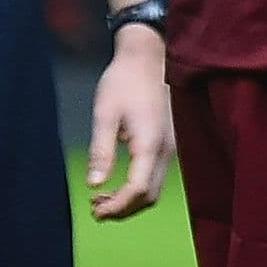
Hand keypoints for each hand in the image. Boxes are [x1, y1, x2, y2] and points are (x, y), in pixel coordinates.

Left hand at [86, 26, 172, 220]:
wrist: (149, 56)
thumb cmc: (124, 81)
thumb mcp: (105, 114)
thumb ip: (101, 151)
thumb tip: (94, 184)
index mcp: (150, 143)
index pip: (137, 190)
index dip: (116, 207)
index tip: (94, 210)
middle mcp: (167, 150)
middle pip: (149, 197)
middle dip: (123, 209)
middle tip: (95, 209)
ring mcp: (172, 147)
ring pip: (155, 189)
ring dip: (130, 200)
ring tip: (102, 197)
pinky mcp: (169, 143)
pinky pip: (156, 176)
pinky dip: (138, 188)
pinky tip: (118, 181)